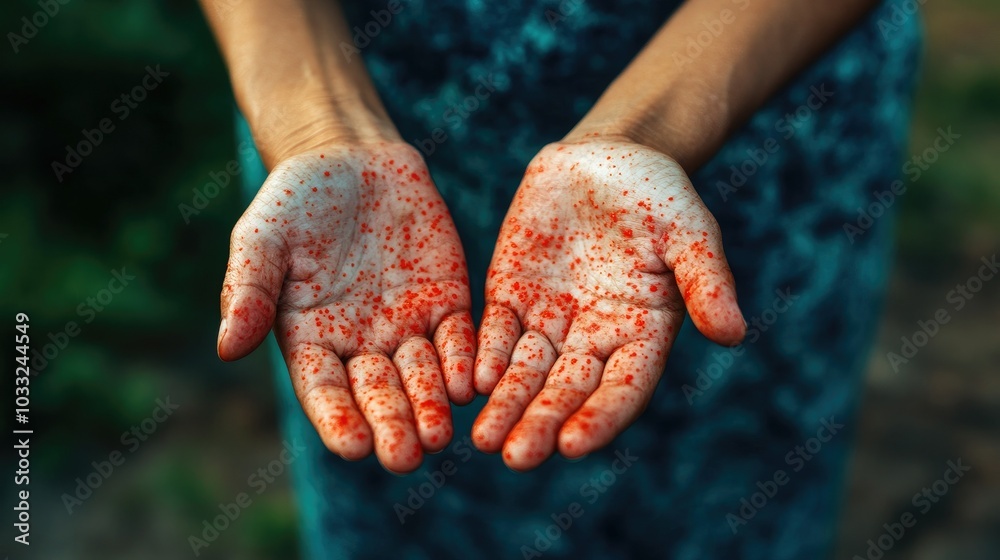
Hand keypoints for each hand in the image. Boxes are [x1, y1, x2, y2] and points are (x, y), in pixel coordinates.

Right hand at [217, 143, 474, 472]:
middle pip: (379, 394)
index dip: (338, 418)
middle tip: (405, 457)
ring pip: (423, 376)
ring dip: (432, 405)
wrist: (348, 159)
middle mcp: (362, 345)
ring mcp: (407, 326)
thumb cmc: (293, 202)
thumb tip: (227, 348)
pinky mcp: (445, 301)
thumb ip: (248, 290)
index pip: (325, 391)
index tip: (353, 446)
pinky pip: (458, 338)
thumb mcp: (260, 239)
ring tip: (440, 434)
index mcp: (312, 341)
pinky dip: (465, 361)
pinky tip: (472, 383)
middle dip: (392, 425)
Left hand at [471, 138, 745, 469]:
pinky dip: (485, 357)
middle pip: (566, 390)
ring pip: (525, 370)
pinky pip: (496, 332)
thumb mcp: (690, 231)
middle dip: (541, 423)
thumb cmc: (659, 193)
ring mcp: (549, 318)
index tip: (574, 444)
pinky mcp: (511, 292)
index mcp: (642, 333)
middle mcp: (593, 337)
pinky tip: (471, 383)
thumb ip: (706, 281)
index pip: (622, 386)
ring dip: (506, 404)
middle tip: (515, 457)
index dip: (600, 416)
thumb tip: (733, 334)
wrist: (606, 155)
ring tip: (484, 439)